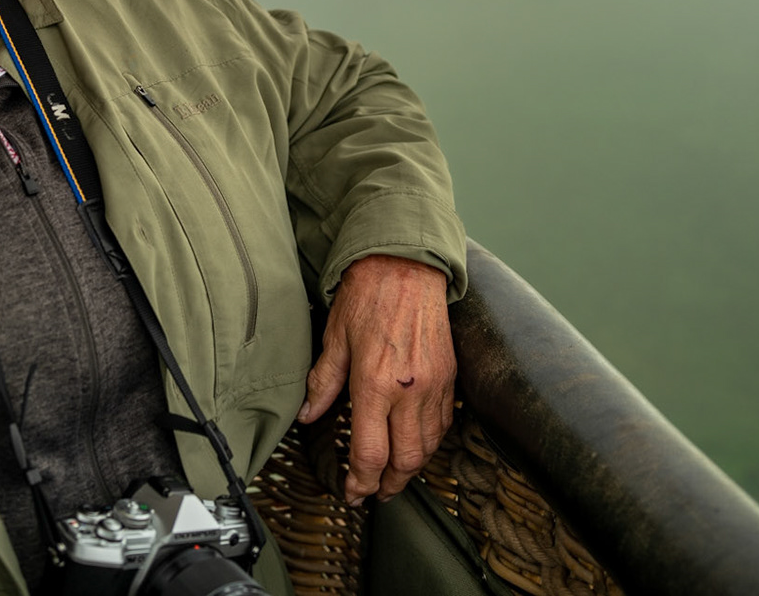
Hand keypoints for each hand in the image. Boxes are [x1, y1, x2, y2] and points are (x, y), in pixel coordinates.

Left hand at [298, 253, 455, 504]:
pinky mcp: (450, 376)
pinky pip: (443, 423)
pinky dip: (430, 442)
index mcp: (375, 384)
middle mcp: (409, 391)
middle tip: (375, 493)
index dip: (361, 482)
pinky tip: (416, 443)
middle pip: (406, 461)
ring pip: (429, 447)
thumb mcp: (334, 338)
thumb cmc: (367, 295)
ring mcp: (435, 386)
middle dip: (389, 485)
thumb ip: (322, 383)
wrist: (406, 266)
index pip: (371, 453)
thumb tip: (308, 415)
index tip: (353, 492)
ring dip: (412, 468)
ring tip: (394, 476)